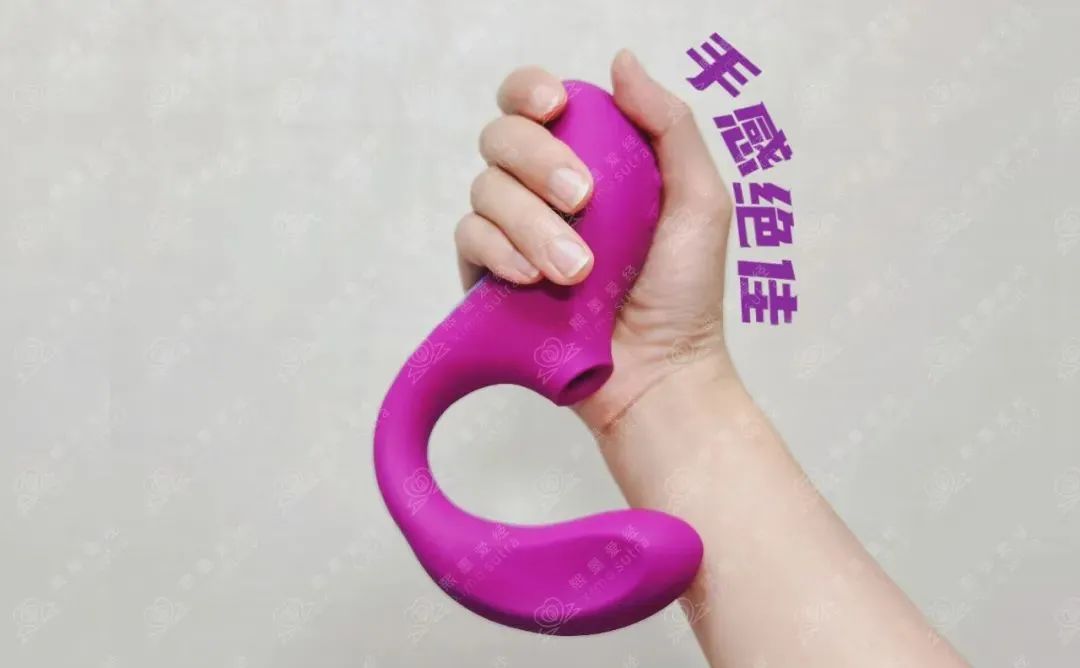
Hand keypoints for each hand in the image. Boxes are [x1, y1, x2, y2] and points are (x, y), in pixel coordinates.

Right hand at [454, 49, 737, 432]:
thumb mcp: (699, 201)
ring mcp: (513, 232)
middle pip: (502, 138)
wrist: (659, 372)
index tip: (555, 107)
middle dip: (539, 163)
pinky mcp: (489, 276)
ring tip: (578, 270)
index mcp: (588, 158)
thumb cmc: (685, 292)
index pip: (535, 103)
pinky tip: (532, 279)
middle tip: (586, 201)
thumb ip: (669, 127)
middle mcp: (542, 188)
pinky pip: (469, 239)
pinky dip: (499, 251)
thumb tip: (621, 63)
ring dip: (532, 225)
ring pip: (485, 190)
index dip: (530, 92)